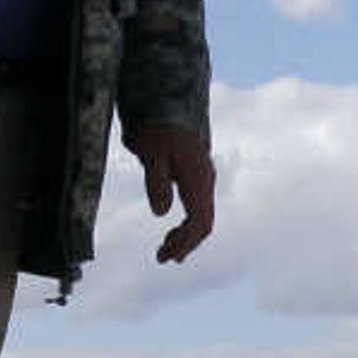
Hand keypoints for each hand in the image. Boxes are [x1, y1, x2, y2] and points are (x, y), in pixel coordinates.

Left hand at [127, 124, 214, 264]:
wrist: (169, 99)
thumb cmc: (158, 125)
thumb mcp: (151, 152)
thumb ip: (157, 182)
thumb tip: (161, 213)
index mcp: (198, 179)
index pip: (199, 222)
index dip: (184, 242)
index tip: (166, 256)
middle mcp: (206, 180)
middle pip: (204, 223)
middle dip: (186, 243)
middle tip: (163, 257)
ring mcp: (204, 177)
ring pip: (203, 215)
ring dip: (187, 235)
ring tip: (167, 247)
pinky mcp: (197, 174)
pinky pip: (199, 206)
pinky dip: (188, 222)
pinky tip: (174, 227)